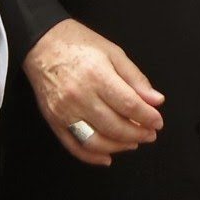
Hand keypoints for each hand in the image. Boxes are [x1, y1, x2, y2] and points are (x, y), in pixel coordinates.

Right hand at [23, 18, 164, 165]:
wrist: (41, 43)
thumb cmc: (78, 43)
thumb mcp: (112, 52)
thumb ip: (135, 78)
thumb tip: (155, 100)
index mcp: (97, 75)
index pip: (129, 105)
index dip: (147, 117)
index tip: (158, 121)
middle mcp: (80, 96)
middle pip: (115, 126)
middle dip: (138, 134)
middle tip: (149, 134)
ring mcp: (64, 111)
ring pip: (96, 141)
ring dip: (119, 146)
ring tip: (133, 142)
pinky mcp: (54, 121)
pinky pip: (74, 146)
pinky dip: (92, 157)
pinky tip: (108, 156)